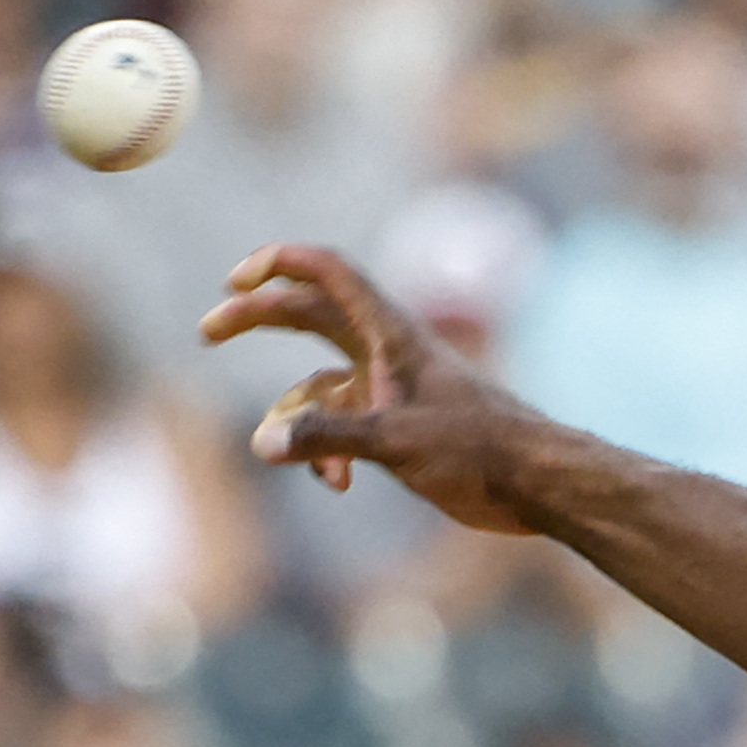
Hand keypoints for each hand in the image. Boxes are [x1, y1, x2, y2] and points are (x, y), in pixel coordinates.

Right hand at [199, 243, 541, 535]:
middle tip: (208, 333)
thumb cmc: (480, 452)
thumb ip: (327, 438)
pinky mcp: (397, 425)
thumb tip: (261, 443)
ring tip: (298, 458)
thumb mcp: (397, 442)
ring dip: (297, 417)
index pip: (329, 271)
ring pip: (318, 383)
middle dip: (259, 319)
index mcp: (390, 334)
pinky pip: (340, 424)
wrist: (538, 484)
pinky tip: (339, 484)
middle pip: (309, 314)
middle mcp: (386, 352)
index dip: (280, 262)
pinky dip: (327, 450)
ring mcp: (391, 388)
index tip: (236, 280)